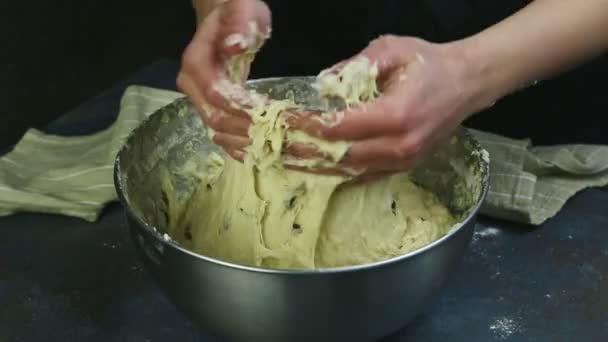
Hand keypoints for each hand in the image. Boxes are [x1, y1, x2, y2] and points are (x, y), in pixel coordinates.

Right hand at [177, 0, 270, 161]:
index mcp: (196, 62)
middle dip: (245, 131)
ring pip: (216, 131)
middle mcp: (191, 85)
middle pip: (215, 118)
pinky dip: (237, 146)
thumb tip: (234, 46)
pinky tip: (256, 154)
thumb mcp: (241, 9)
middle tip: (276, 139)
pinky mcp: (209, 107)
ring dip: (243, 143)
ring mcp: (198, 99)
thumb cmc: (234, 11)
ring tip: (270, 151)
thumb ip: (239, 25)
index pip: (216, 94)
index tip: (270, 116)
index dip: (241, 109)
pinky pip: (220, 132)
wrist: (221, 18)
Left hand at [287, 35, 490, 177]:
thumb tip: (324, 84)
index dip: (308, 126)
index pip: (340, 126)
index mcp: (395, 114)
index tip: (284, 121)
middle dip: (306, 151)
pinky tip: (319, 170)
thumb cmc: (429, 63)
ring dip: (318, 167)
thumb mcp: (391, 49)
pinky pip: (366, 175)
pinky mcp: (405, 166)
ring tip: (290, 163)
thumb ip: (355, 65)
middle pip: (341, 156)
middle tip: (276, 147)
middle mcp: (399, 145)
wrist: (467, 83)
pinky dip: (340, 173)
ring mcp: (404, 160)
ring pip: (351, 171)